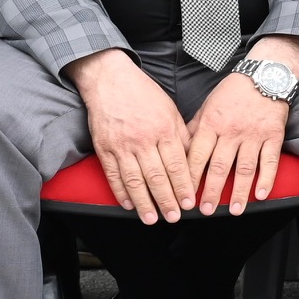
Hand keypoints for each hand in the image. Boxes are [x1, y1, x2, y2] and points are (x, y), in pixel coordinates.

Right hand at [65, 48, 194, 223]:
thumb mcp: (171, 110)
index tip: (190, 203)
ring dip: (144, 203)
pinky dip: (120, 192)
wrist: (111, 80)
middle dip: (167, 200)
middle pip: (158, 177)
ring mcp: (122, 145)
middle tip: (174, 217)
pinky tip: (128, 204)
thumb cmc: (144, 94)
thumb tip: (194, 158)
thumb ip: (182, 135)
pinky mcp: (104, 148)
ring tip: (152, 218)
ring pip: (135, 180)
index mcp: (164, 130)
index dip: (184, 186)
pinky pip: (113, 175)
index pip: (177, 165)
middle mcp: (144, 140)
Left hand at [185, 36, 298, 215]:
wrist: (265, 75)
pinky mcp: (273, 135)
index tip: (184, 196)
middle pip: (219, 167)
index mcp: (211, 124)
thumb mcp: (207, 105)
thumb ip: (195, 128)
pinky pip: (269, 160)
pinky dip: (266, 179)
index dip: (189, 178)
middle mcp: (231, 131)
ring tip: (234, 210)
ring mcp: (253, 134)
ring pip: (244, 168)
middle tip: (206, 211)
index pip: (197, 156)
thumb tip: (180, 150)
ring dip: (239, 191)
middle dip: (212, 191)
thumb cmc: (233, 91)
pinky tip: (261, 194)